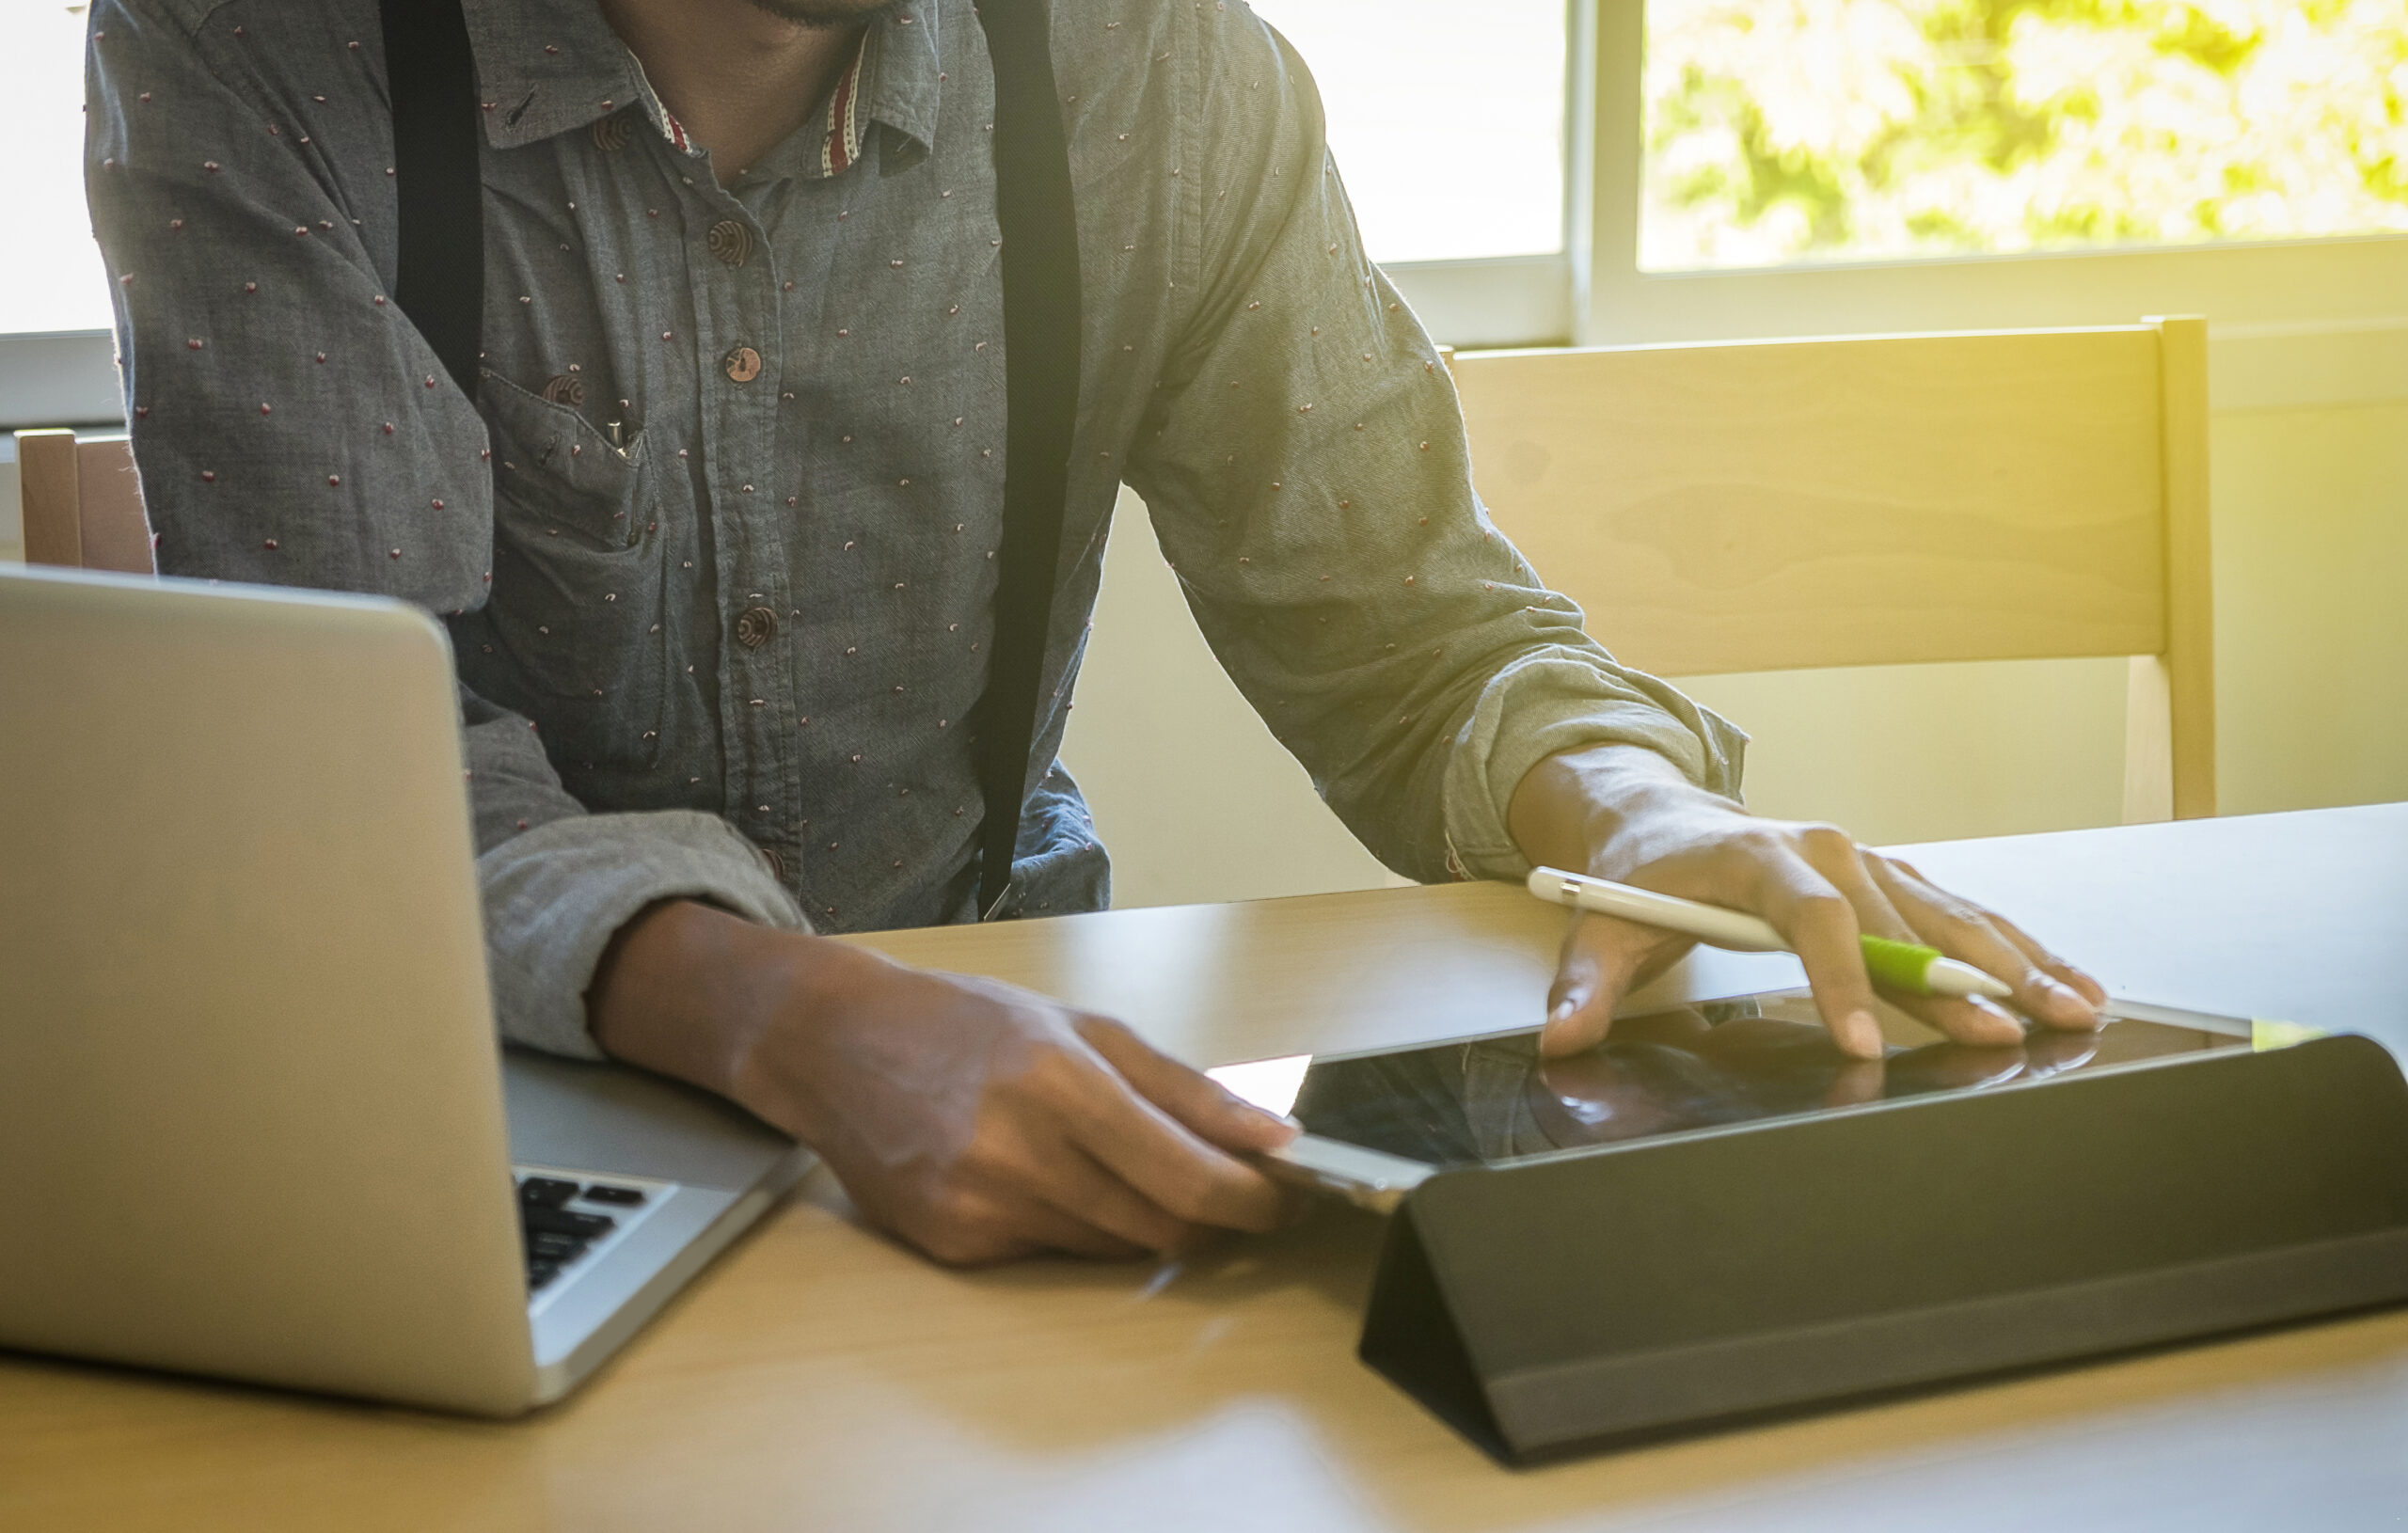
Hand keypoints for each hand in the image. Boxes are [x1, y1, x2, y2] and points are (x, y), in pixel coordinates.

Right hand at [589, 901, 1295, 1264]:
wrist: (836, 1046)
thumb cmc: (967, 1023)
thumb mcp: (1084, 1027)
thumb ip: (1185, 1088)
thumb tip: (1275, 1138)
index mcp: (1059, 1083)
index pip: (1186, 1177)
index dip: (1250, 1200)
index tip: (1283, 1197)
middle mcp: (1017, 1153)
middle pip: (1159, 1226)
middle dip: (1212, 1217)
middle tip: (1233, 1192)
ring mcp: (979, 1208)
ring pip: (1112, 1248)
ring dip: (1146, 1220)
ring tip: (1128, 1167)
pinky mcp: (952, 1246)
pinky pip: (1053, 1255)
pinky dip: (1076, 1226)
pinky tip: (1046, 1177)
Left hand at [1507, 745, 2105, 1060]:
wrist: (1660, 817)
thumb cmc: (1639, 878)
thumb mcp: (1598, 929)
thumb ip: (1582, 986)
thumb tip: (1562, 1036)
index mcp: (1761, 857)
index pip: (1812, 919)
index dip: (1841, 980)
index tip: (1865, 1045)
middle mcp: (1829, 849)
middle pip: (1901, 921)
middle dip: (1958, 981)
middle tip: (2011, 1035)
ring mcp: (1868, 861)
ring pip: (1950, 914)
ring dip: (2014, 962)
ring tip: (2077, 1008)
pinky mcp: (1890, 879)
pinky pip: (1960, 914)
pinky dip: (2015, 948)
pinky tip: (2067, 982)